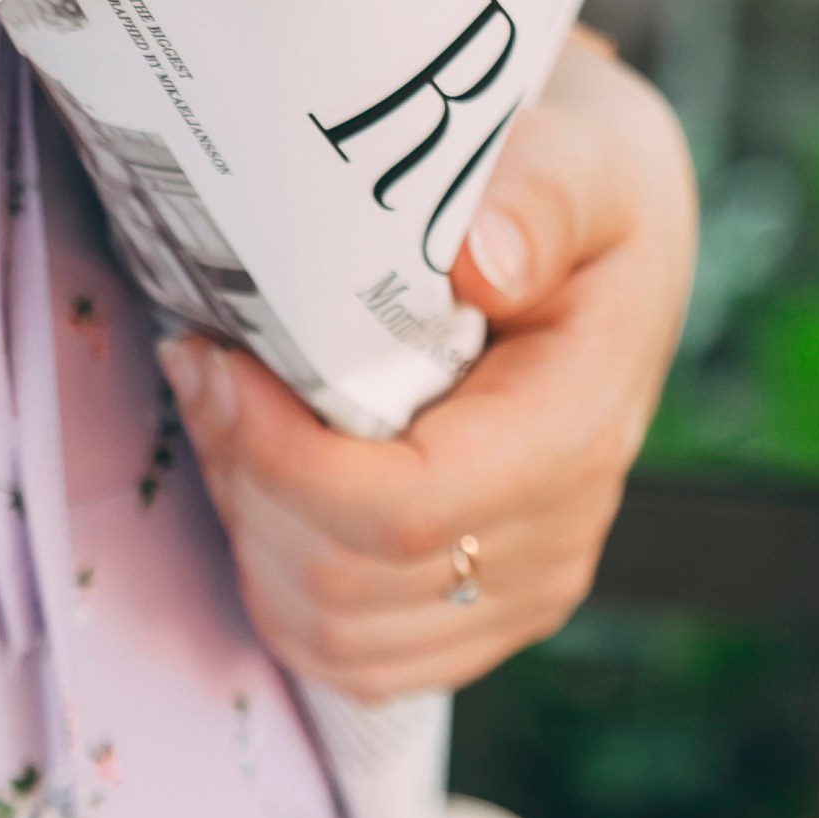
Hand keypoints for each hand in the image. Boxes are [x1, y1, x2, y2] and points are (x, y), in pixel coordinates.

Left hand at [159, 28, 695, 702]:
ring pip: (330, 635)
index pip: (408, 510)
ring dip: (249, 528)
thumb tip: (482, 262)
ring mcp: (515, 592)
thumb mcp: (583, 160)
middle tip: (202, 363)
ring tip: (225, 411)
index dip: (285, 456)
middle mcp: (553, 538)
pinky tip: (261, 473)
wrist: (616, 245)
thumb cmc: (588, 193)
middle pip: (346, 583)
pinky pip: (347, 657)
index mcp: (576, 432)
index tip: (220, 359)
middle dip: (245, 478)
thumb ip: (540, 198)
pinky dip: (275, 578)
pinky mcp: (474, 611)